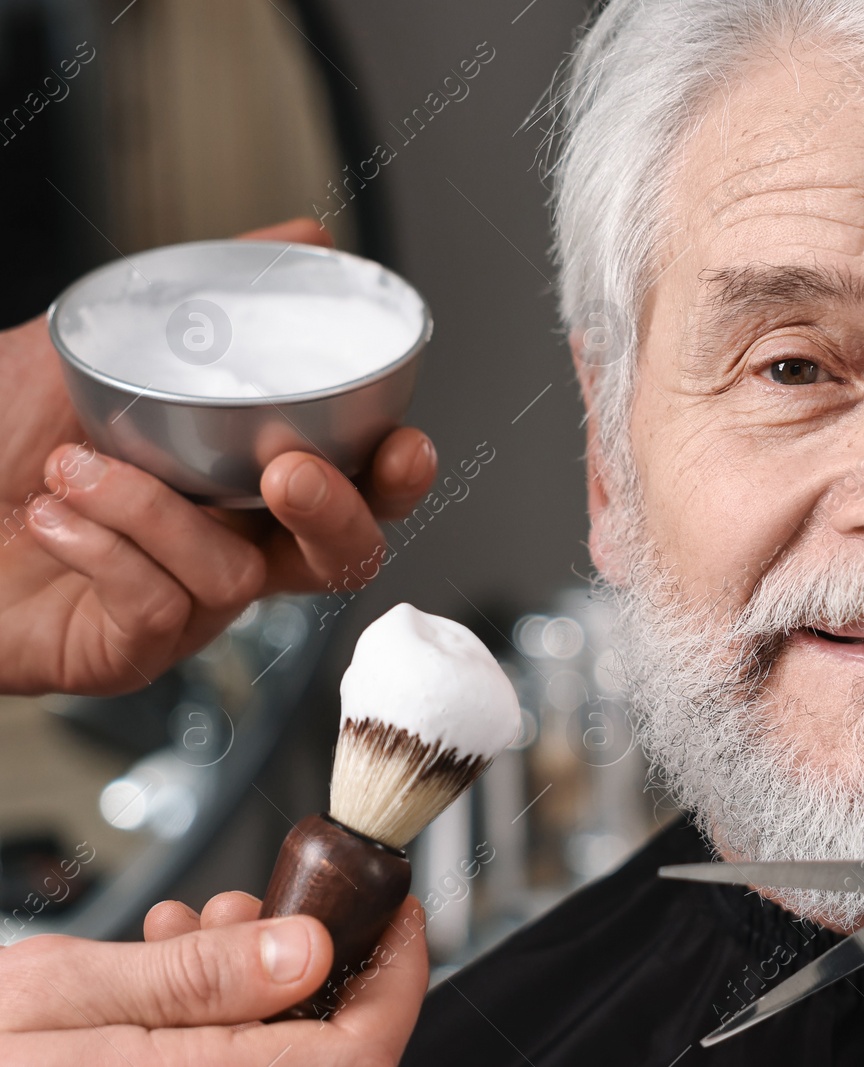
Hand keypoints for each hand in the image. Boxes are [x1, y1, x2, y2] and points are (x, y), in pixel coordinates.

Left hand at [0, 218, 436, 695]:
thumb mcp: (99, 339)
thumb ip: (206, 292)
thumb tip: (310, 236)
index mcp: (237, 482)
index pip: (353, 490)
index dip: (394, 477)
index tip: (402, 442)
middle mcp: (223, 547)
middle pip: (338, 559)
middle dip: (337, 515)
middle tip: (289, 470)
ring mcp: (179, 609)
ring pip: (236, 579)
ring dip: (156, 511)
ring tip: (73, 465)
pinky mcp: (124, 651)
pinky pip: (156, 608)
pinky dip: (107, 546)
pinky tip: (51, 512)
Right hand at [0, 891, 427, 1063]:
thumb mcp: (60, 998)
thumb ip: (194, 981)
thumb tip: (307, 950)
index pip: (363, 1053)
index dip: (399, 977)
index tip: (398, 912)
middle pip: (322, 1052)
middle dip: (306, 963)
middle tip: (252, 908)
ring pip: (269, 1054)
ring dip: (250, 983)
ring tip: (185, 931)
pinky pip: (218, 1066)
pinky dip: (209, 1016)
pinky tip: (156, 975)